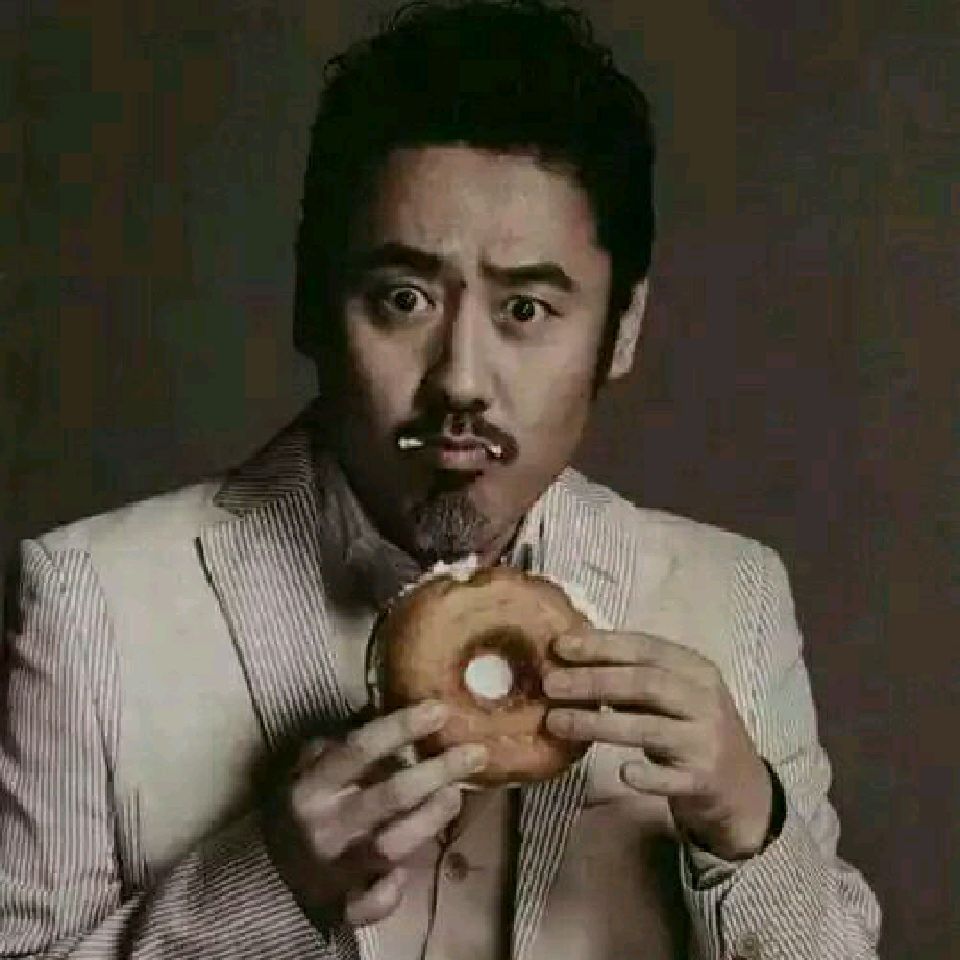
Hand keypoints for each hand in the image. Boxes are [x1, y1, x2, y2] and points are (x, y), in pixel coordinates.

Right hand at [261, 701, 486, 926]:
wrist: (262, 875)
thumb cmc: (299, 808)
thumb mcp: (306, 769)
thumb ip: (338, 745)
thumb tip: (380, 710)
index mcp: (313, 786)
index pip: (360, 749)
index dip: (401, 727)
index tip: (440, 709)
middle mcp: (327, 825)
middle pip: (390, 795)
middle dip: (437, 771)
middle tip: (475, 752)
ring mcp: (337, 868)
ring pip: (394, 845)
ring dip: (431, 818)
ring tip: (457, 793)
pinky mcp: (344, 906)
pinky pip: (376, 901)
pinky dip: (394, 890)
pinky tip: (411, 869)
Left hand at [543, 630, 772, 860]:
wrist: (742, 789)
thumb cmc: (691, 731)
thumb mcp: (672, 696)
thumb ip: (632, 677)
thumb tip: (570, 659)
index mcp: (695, 669)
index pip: (645, 648)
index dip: (601, 645)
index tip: (560, 646)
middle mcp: (704, 700)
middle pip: (645, 683)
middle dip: (593, 681)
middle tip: (549, 684)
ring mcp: (706, 741)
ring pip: (648, 728)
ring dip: (598, 723)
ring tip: (556, 722)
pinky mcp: (703, 782)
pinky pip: (670, 778)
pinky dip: (646, 775)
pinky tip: (622, 772)